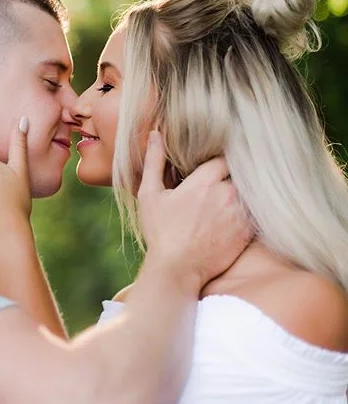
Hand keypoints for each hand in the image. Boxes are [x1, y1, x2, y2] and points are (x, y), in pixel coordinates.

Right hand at [138, 131, 252, 287]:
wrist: (177, 269)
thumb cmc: (160, 232)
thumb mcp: (149, 195)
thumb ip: (154, 162)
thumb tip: (155, 134)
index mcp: (203, 182)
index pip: (223, 159)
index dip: (218, 164)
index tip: (212, 169)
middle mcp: (225, 194)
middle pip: (238, 175)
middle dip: (230, 178)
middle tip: (221, 186)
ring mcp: (239, 214)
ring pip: (248, 194)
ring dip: (240, 196)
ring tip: (228, 203)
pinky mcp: (247, 233)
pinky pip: (255, 214)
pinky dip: (247, 213)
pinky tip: (234, 219)